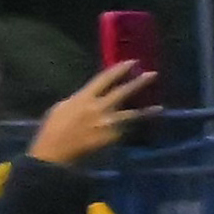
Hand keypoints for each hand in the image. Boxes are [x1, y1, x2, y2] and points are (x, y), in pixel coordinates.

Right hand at [24, 56, 157, 171]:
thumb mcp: (63, 106)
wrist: (55, 151)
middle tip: (153, 74)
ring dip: (146, 111)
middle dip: (139, 82)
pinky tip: (138, 130)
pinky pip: (124, 131)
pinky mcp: (112, 138)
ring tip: (159, 108)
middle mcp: (99, 108)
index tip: (132, 62)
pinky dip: (131, 129)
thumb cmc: (54, 128)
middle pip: (123, 92)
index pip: (105, 79)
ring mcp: (107, 124)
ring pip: (131, 115)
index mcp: (84, 97)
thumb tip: (92, 95)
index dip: (119, 69)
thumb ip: (81, 99)